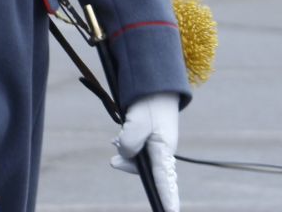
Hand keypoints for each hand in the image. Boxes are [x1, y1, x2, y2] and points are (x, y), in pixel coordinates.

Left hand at [112, 91, 180, 210]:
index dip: (167, 199)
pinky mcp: (150, 138)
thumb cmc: (151, 102)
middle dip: (129, 167)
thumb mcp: (137, 121)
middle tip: (114, 160)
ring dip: (125, 155)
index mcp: (164, 150)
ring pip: (139, 160)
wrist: (155, 83)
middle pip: (146, 171)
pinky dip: (126, 147)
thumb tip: (124, 155)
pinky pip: (137, 150)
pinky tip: (116, 140)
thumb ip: (129, 142)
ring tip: (114, 141)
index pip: (165, 181)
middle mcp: (162, 151)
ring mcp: (157, 145)